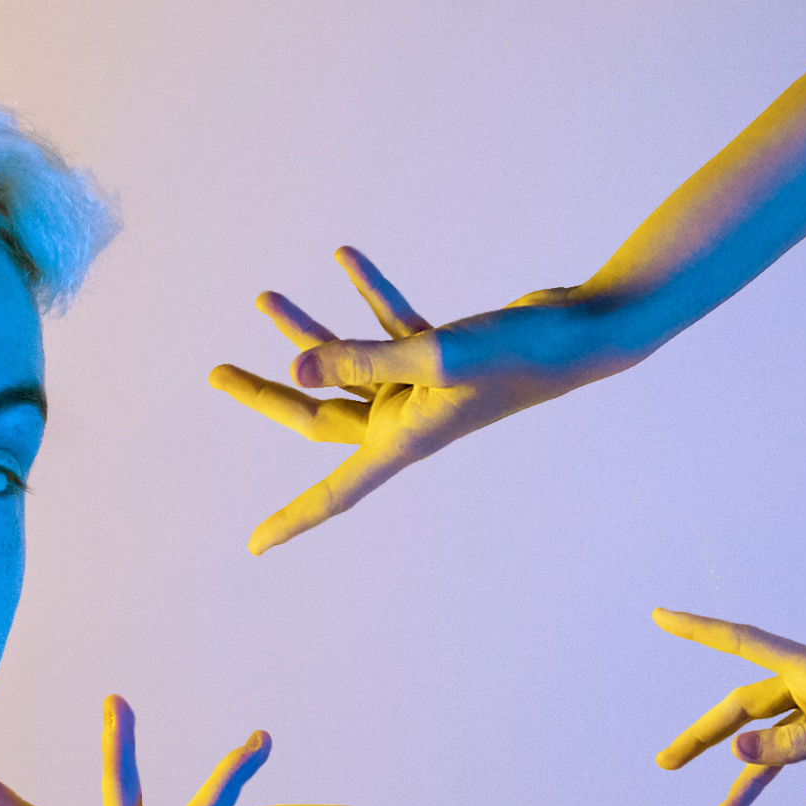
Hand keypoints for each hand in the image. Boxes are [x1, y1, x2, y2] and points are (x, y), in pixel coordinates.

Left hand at [209, 247, 640, 550]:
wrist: (590, 331)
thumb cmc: (521, 352)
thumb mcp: (436, 354)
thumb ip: (361, 357)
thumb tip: (293, 365)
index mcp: (404, 442)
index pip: (335, 494)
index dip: (292, 520)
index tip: (253, 547)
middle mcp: (407, 422)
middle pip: (317, 415)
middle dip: (265, 392)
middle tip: (215, 372)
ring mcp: (423, 388)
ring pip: (346, 364)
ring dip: (308, 330)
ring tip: (263, 297)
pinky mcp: (441, 354)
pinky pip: (389, 327)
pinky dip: (367, 296)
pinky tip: (345, 259)